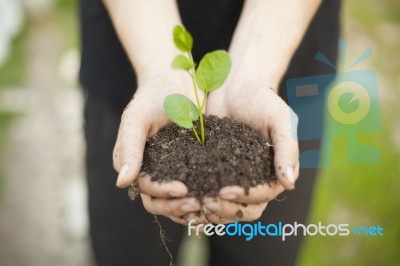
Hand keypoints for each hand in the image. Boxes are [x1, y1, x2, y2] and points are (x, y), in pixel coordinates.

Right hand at [113, 74, 202, 222]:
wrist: (177, 79)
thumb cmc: (153, 95)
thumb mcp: (138, 117)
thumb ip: (130, 148)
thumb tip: (122, 182)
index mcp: (137, 164)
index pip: (147, 189)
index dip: (163, 194)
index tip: (183, 190)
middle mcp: (155, 171)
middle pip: (162, 202)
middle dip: (178, 207)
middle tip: (199, 203)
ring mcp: (175, 170)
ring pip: (180, 200)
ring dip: (193, 208)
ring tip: (211, 206)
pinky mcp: (195, 164)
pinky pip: (198, 186)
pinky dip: (206, 195)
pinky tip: (220, 197)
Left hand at [204, 81, 299, 222]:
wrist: (234, 86)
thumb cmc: (261, 98)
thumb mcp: (279, 118)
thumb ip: (287, 148)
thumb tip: (290, 184)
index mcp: (274, 171)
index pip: (263, 195)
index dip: (245, 197)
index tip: (225, 191)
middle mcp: (255, 179)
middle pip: (245, 209)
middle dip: (226, 209)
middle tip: (207, 202)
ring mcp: (233, 178)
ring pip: (226, 207)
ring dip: (211, 211)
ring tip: (193, 207)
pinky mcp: (213, 171)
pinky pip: (208, 192)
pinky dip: (198, 200)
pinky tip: (183, 199)